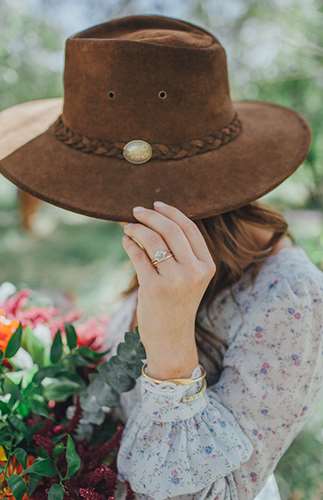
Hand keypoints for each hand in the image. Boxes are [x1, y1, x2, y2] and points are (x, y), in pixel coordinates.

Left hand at [122, 201, 215, 378]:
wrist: (171, 339)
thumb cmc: (177, 305)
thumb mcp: (189, 279)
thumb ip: (181, 253)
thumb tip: (154, 219)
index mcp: (206, 265)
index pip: (189, 229)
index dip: (171, 213)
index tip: (156, 205)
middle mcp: (194, 271)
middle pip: (171, 230)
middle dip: (150, 216)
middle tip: (135, 211)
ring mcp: (175, 280)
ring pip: (153, 240)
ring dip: (136, 229)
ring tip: (127, 227)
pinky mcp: (154, 288)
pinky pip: (138, 256)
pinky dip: (129, 244)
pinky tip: (126, 241)